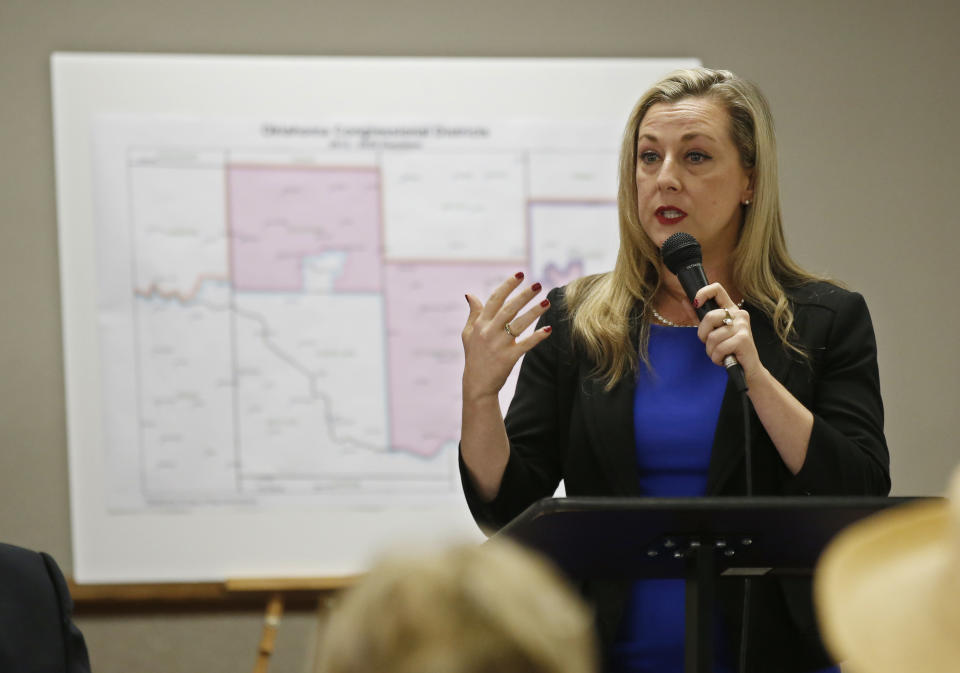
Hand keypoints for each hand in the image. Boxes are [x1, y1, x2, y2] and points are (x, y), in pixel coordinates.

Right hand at [461, 272, 551, 403]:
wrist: (477, 384)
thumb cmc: (474, 356)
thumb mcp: (468, 333)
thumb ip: (473, 313)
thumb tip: (470, 294)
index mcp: (480, 324)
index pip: (495, 299)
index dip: (508, 285)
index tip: (520, 274)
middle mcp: (489, 332)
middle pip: (509, 309)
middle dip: (524, 295)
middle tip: (538, 284)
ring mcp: (498, 345)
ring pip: (519, 324)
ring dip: (534, 312)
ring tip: (547, 302)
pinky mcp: (508, 358)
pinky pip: (525, 344)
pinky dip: (537, 337)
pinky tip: (548, 329)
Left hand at [694, 283, 763, 381]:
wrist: (746, 368)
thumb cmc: (728, 349)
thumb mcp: (712, 331)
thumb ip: (699, 317)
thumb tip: (685, 300)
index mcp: (731, 309)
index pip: (717, 289)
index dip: (703, 293)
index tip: (696, 303)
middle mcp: (739, 314)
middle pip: (710, 317)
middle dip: (703, 335)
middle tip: (710, 344)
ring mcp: (743, 326)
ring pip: (713, 337)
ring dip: (711, 351)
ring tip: (720, 353)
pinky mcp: (743, 339)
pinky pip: (719, 348)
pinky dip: (717, 358)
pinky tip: (725, 359)